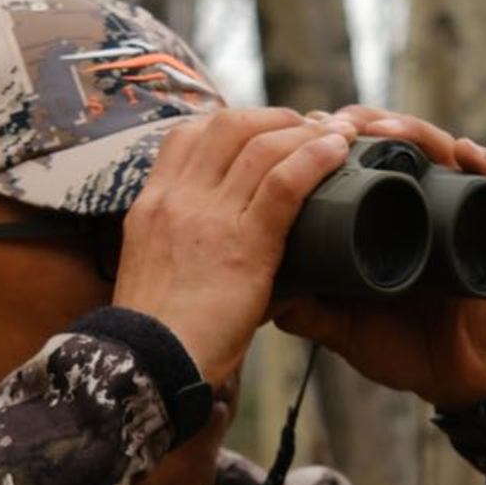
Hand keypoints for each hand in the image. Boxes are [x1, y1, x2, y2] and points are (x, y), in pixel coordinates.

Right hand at [114, 108, 351, 381]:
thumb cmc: (159, 336)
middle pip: (227, 126)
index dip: (230, 123)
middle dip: (273, 117)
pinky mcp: (242, 245)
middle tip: (306, 129)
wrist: (148, 367)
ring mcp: (208, 218)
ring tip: (335, 136)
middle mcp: (176, 200)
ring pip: (261, 146)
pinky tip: (337, 152)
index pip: (185, 135)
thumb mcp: (156, 273)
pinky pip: (283, 183)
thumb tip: (228, 253)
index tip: (260, 130)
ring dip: (304, 132)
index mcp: (151, 205)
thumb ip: (186, 249)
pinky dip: (315, 158)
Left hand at [273, 108, 485, 411]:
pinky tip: (465, 153)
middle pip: (396, 143)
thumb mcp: (342, 324)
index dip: (332, 137)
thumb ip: (306, 309)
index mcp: (381, 217)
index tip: (302, 127)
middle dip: (368, 123)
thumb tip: (263, 294)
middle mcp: (418, 205)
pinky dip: (485, 165)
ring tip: (389, 130)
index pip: (357, 158)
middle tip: (340, 123)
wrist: (454, 376)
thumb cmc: (400, 344)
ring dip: (416, 133)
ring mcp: (456, 213)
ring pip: (441, 153)